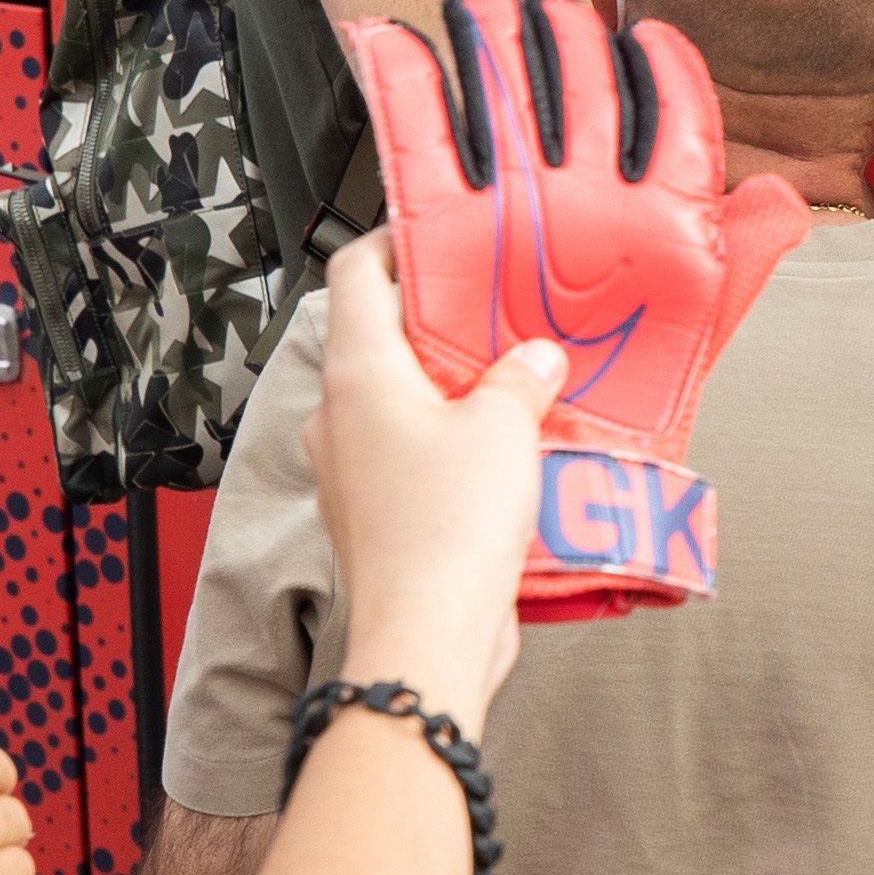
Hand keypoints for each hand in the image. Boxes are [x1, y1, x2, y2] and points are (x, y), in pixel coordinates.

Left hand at [308, 231, 564, 725]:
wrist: (428, 636)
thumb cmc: (447, 527)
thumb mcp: (505, 427)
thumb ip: (521, 378)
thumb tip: (534, 359)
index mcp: (358, 374)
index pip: (354, 276)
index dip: (394, 245)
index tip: (439, 237)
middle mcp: (339, 417)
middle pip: (380, 340)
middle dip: (439, 325)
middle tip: (500, 314)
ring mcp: (351, 471)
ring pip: (397, 404)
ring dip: (451, 391)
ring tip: (516, 387)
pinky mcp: (376, 517)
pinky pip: (410, 459)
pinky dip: (450, 447)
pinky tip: (506, 457)